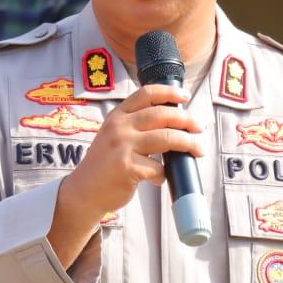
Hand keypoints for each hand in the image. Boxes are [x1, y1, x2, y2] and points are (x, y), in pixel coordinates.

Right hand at [49, 85, 203, 265]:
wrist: (84, 190)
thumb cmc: (104, 164)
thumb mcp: (113, 136)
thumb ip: (135, 126)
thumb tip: (173, 124)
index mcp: (118, 116)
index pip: (146, 94)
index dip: (169, 92)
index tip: (185, 96)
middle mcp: (119, 127)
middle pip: (162, 115)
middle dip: (186, 120)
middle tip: (199, 128)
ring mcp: (123, 147)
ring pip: (167, 139)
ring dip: (188, 143)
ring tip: (198, 150)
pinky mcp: (128, 168)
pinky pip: (158, 168)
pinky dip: (164, 174)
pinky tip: (160, 178)